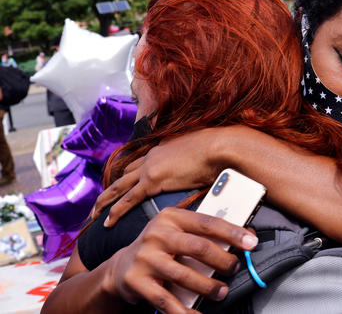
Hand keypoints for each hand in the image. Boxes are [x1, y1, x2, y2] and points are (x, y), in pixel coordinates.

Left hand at [92, 128, 224, 226]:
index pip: (140, 164)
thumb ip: (195, 161)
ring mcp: (150, 168)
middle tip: (98, 203)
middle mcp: (152, 156)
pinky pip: (128, 199)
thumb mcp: (202, 153)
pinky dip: (116, 211)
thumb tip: (202, 169)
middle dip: (110, 190)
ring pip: (119, 187)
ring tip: (93, 215)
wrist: (219, 147)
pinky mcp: (152, 180)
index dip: (129, 177)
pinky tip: (107, 222)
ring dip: (104, 201)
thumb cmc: (218, 150)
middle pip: (123, 175)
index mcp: (163, 149)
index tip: (122, 187)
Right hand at [103, 207, 257, 313]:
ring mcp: (145, 258)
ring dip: (208, 286)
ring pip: (184, 275)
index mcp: (170, 217)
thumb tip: (245, 236)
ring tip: (221, 291)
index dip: (232, 232)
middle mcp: (156, 235)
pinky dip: (184, 310)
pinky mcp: (137, 282)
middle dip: (222, 260)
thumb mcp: (178, 231)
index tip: (251, 242)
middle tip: (234, 268)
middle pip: (198, 247)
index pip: (207, 222)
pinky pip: (166, 300)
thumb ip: (205, 233)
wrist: (122, 267)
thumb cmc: (160, 247)